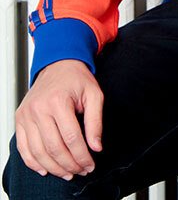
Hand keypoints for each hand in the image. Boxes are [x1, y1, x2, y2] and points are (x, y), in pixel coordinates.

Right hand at [15, 59, 102, 179]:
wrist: (58, 64)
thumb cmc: (76, 79)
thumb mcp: (94, 95)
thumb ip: (96, 121)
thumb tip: (96, 147)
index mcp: (58, 101)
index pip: (71, 138)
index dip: (82, 156)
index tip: (90, 164)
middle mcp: (39, 108)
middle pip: (54, 147)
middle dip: (70, 164)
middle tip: (81, 171)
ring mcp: (26, 115)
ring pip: (38, 152)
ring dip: (53, 168)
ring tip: (67, 173)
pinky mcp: (20, 119)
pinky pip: (23, 148)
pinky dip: (34, 162)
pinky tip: (46, 169)